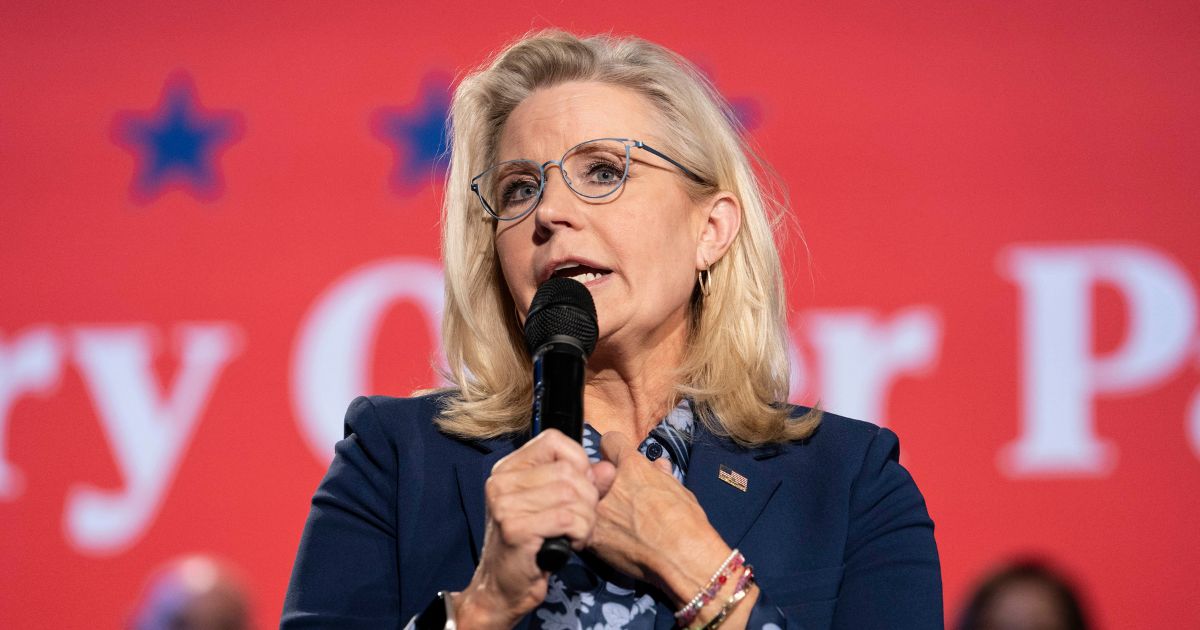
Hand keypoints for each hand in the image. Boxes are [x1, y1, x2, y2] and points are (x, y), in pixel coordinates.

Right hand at [457, 430, 598, 629]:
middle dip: (588, 499)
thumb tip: (608, 468)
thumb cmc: (531, 547)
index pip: (554, 440)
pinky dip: (581, 534)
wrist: (501, 590)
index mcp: (508, 469)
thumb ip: (582, 484)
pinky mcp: (515, 528)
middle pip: (568, 471)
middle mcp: (501, 481)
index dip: (578, 461)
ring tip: (576, 535)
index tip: (582, 489)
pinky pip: (569, 519)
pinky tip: (571, 545)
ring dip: (587, 520)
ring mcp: (505, 504)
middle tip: (582, 522)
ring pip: (572, 495)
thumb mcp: (554, 507)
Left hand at [588, 432, 731, 602]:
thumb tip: (659, 464)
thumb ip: (662, 475)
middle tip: (616, 497)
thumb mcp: (680, 490)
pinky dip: (594, 533)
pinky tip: (610, 542)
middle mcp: (610, 483)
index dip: (614, 451)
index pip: (610, 441)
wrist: (682, 558)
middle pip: (594, 472)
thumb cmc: (688, 523)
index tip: (616, 461)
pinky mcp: (592, 536)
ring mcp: (598, 510)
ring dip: (597, 508)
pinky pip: (585, 527)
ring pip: (586, 500)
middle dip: (602, 480)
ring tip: (615, 523)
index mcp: (633, 467)